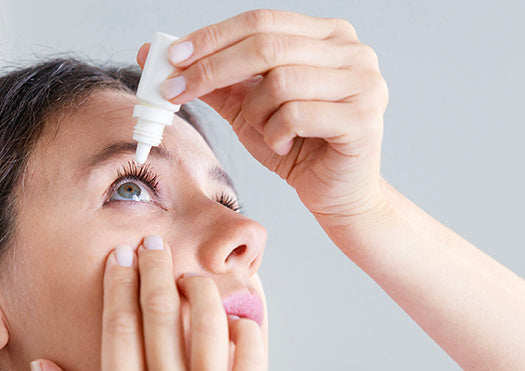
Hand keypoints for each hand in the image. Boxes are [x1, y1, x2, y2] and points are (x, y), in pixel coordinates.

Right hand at [31, 237, 266, 370]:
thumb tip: (43, 366)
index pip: (119, 330)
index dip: (118, 286)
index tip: (119, 258)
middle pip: (162, 316)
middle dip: (155, 269)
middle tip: (153, 241)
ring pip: (209, 327)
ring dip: (200, 289)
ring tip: (190, 274)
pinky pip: (252, 359)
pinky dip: (246, 329)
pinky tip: (236, 316)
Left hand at [138, 10, 388, 225]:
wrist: (338, 196)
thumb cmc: (298, 149)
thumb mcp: (249, 109)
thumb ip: (216, 81)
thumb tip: (160, 54)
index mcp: (328, 36)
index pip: (261, 21)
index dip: (213, 37)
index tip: (172, 58)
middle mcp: (353, 51)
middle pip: (266, 45)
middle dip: (212, 69)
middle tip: (176, 91)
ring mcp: (364, 83)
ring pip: (280, 82)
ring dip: (255, 112)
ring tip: (263, 131)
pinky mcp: (362, 119)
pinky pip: (296, 114)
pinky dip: (276, 133)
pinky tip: (283, 146)